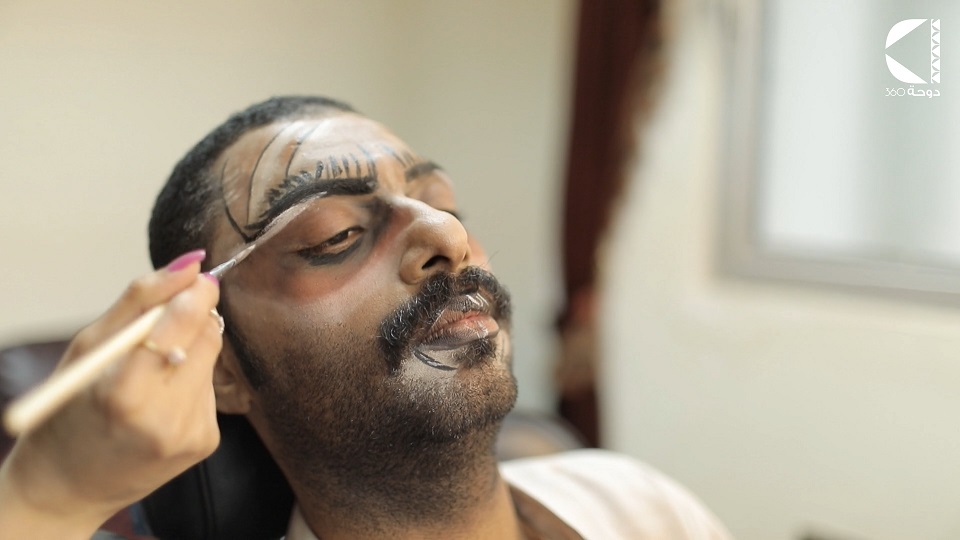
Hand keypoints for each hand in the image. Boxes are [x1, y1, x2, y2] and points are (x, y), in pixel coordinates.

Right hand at [0, 249, 222, 537]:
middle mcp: (166, 418)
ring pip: (211, 360)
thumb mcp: (89, 347)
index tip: (197, 278)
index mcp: (127, 394)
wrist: (69, 487)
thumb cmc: (69, 410)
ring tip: (150, 371)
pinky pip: (209, 390)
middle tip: (168, 315)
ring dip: (188, 351)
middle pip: (209, 337)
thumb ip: (141, 300)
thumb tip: (192, 263)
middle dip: (194, 318)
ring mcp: (191, 434)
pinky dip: (189, 382)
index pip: (184, 325)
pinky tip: (160, 399)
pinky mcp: (206, 443)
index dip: (195, 296)